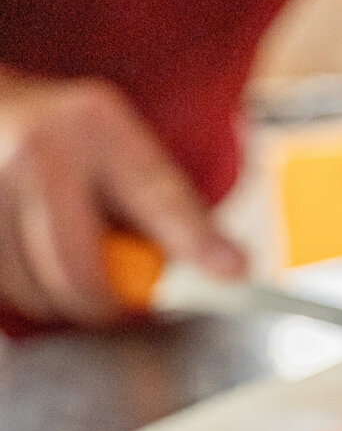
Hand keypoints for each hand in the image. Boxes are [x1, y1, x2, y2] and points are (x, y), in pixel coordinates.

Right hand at [0, 72, 245, 324]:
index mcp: (96, 125)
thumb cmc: (70, 139)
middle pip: (78, 267)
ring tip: (68, 264)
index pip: (157, 195)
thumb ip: (171, 211)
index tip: (231, 273)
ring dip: (58, 297)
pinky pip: (6, 285)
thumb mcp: (124, 153)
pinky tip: (34, 257)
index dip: (194, 241)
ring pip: (34, 287)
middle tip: (116, 306)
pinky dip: (27, 288)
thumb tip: (228, 269)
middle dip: (103, 304)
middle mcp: (39, 148)